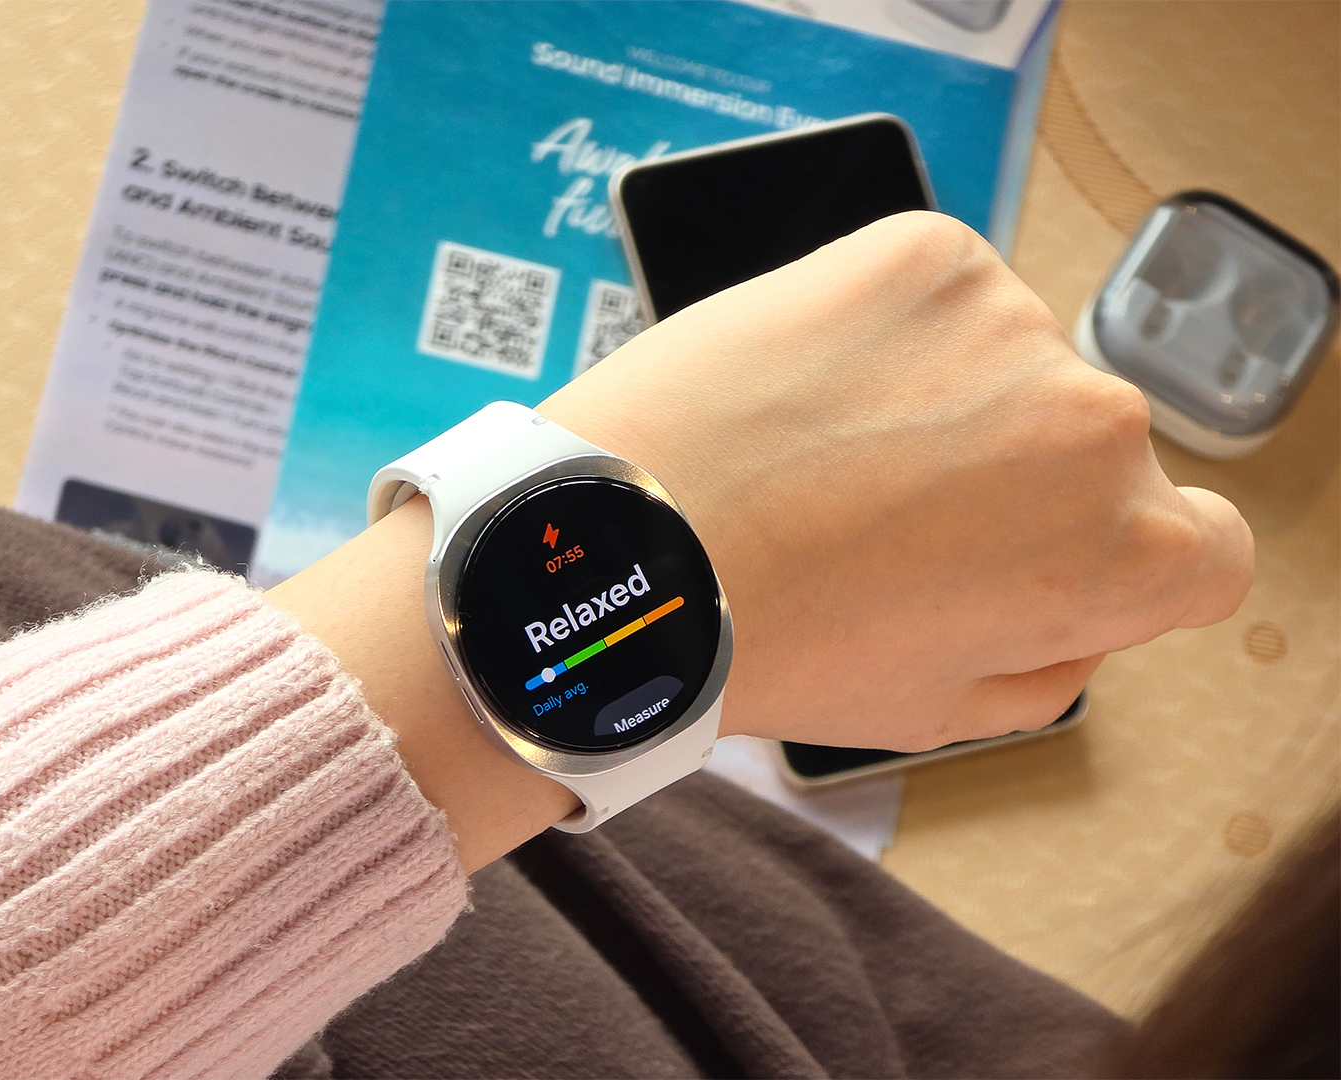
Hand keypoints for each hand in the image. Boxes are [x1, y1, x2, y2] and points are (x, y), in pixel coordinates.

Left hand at [540, 212, 1253, 750]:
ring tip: (825, 456)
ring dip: (948, 399)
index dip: (1126, 565)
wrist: (627, 547)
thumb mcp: (935, 708)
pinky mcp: (923, 253)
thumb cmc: (769, 642)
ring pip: (1008, 366)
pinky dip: (889, 332)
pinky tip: (808, 389)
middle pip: (1094, 452)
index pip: (1208, 549)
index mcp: (1121, 553)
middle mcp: (1097, 424)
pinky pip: (939, 294)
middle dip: (1017, 483)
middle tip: (890, 520)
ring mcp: (1009, 323)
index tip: (1047, 560)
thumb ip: (1052, 658)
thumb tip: (1082, 601)